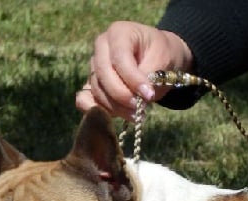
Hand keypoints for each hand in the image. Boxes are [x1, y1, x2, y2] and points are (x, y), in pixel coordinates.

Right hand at [75, 21, 194, 119]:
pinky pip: (85, 98)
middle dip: (122, 95)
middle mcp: (101, 47)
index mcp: (119, 33)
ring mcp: (95, 65)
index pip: (120, 58)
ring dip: (115, 107)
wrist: (160, 59)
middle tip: (141, 109)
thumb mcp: (163, 60)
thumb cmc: (162, 55)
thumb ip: (150, 76)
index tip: (149, 95)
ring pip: (97, 89)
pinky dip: (94, 109)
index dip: (133, 79)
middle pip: (103, 74)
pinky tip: (109, 119)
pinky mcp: (94, 83)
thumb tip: (138, 99)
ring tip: (137, 115)